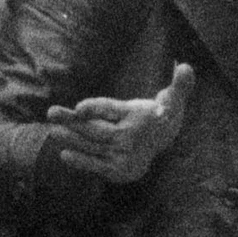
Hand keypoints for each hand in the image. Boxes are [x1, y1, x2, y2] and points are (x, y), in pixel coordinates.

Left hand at [44, 61, 193, 184]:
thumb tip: (186, 67)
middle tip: (51, 113)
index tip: (79, 107)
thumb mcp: (173, 99)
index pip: (113, 110)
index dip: (96, 108)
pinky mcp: (118, 170)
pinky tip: (64, 154)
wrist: (165, 142)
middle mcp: (130, 138)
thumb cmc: (162, 114)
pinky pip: (96, 164)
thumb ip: (179, 84)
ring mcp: (123, 155)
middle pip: (97, 129)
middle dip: (73, 122)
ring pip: (92, 144)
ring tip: (52, 129)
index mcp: (138, 117)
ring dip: (71, 138)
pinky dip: (81, 161)